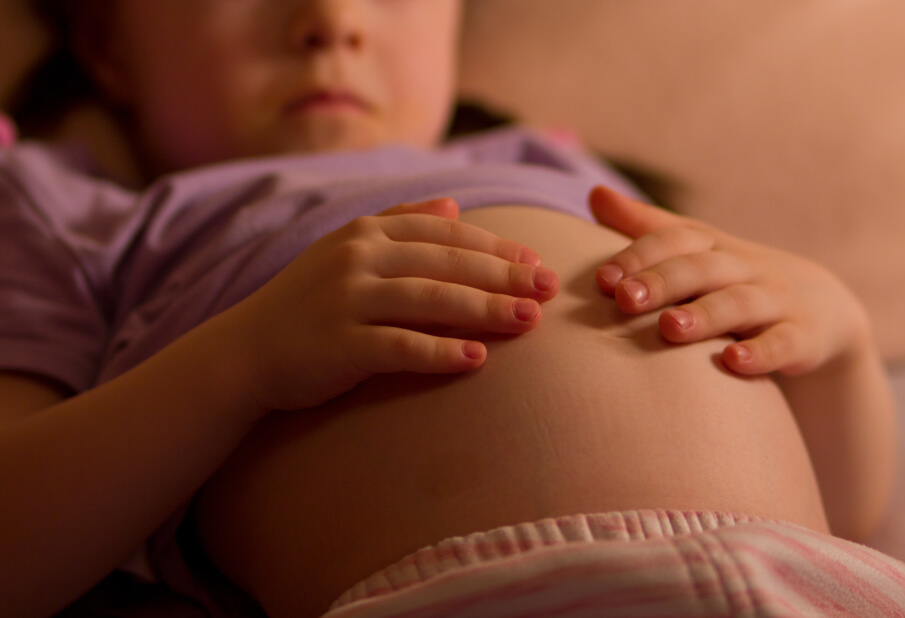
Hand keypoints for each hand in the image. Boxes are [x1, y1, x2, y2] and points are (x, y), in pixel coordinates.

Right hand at [227, 198, 558, 411]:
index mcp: (365, 233)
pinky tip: (477, 360)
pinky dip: (441, 352)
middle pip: (447, 263)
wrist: (245, 351)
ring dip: (486, 309)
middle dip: (504, 274)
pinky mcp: (339, 345)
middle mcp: (358, 258)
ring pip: (432, 300)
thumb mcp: (347, 250)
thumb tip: (455, 204)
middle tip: (548, 288)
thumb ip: (399, 223)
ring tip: (529, 321)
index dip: (495, 245)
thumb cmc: (307, 302)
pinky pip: (400, 347)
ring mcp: (347, 300)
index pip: (444, 233)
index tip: (536, 260)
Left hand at [590, 186, 869, 375]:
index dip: (639, 256)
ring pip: (739, 303)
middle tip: (625, 299)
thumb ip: (646, 228)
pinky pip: (783, 343)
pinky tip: (734, 362)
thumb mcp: (697, 250)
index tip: (603, 279)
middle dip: (663, 282)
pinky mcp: (802, 336)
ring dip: (705, 315)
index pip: (675, 240)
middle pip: (701, 269)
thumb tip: (594, 195)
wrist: (823, 310)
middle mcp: (744, 267)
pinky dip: (761, 352)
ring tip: (670, 328)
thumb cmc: (735, 279)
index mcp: (712, 247)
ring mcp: (775, 300)